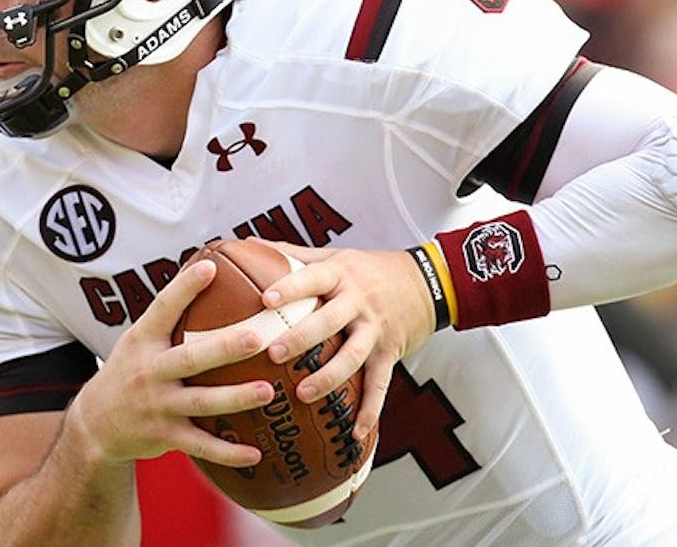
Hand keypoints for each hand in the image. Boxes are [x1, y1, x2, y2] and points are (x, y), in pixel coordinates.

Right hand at [64, 258, 277, 468]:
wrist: (95, 424)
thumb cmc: (131, 370)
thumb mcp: (139, 340)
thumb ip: (170, 315)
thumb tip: (211, 268)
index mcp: (143, 341)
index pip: (163, 308)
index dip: (185, 288)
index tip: (211, 266)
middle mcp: (149, 372)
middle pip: (190, 358)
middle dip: (223, 348)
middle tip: (256, 337)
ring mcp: (156, 406)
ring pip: (200, 402)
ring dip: (235, 398)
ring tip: (268, 391)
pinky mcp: (164, 436)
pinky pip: (200, 445)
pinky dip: (228, 452)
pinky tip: (255, 453)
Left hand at [256, 243, 436, 442]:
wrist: (428, 282)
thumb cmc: (370, 269)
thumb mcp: (334, 256)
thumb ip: (291, 254)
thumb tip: (248, 244)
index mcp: (341, 275)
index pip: (313, 278)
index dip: (290, 288)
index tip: (265, 299)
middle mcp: (358, 302)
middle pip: (329, 321)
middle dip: (302, 338)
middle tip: (274, 353)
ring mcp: (375, 329)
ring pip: (352, 356)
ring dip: (329, 376)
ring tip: (303, 394)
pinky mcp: (389, 352)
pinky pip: (380, 385)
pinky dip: (369, 410)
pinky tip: (354, 433)